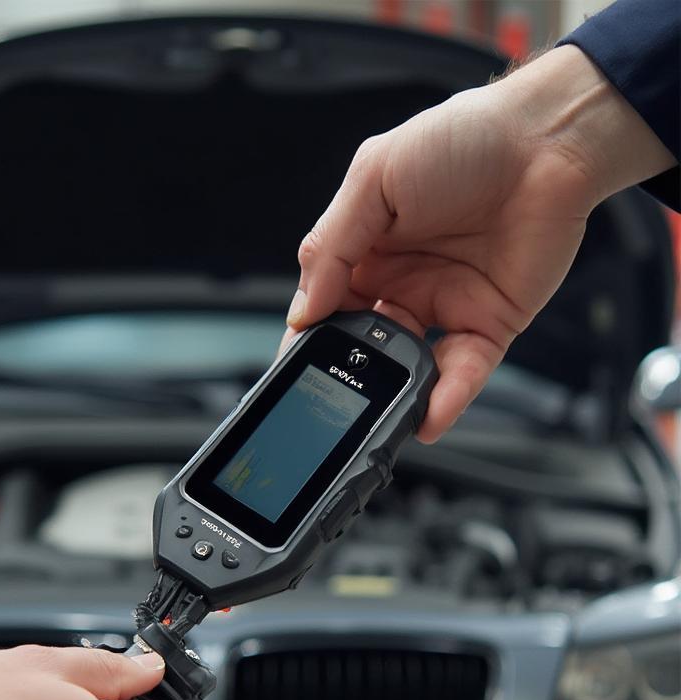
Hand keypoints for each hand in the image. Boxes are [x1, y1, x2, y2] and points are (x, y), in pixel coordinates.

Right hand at [282, 44, 675, 442]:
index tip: (293, 370)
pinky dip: (445, 399)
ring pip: (406, 368)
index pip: (324, 310)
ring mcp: (443, 308)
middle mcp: (399, 285)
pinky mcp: (488, 325)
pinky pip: (462, 372)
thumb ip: (332, 247)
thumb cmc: (462, 139)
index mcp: (364, 252)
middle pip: (361, 347)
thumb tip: (303, 313)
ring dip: (390, 395)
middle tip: (332, 400)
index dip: (308, 341)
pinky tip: (427, 418)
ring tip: (376, 416)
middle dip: (346, 375)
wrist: (549, 138)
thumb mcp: (374, 179)